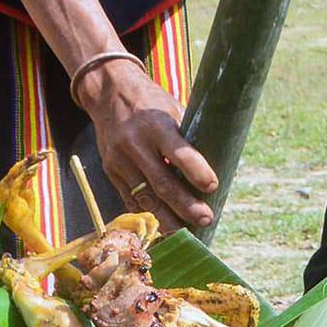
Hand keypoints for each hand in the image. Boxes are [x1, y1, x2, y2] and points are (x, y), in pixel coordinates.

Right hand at [82, 63, 218, 229]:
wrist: (108, 93)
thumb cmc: (151, 103)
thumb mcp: (172, 109)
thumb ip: (188, 136)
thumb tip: (219, 162)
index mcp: (156, 124)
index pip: (178, 151)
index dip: (196, 171)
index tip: (212, 186)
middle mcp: (135, 144)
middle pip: (162, 183)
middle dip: (185, 205)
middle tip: (206, 219)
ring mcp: (119, 160)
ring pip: (145, 198)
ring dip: (167, 218)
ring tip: (186, 232)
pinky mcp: (110, 172)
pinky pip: (131, 199)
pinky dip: (149, 214)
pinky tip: (164, 225)